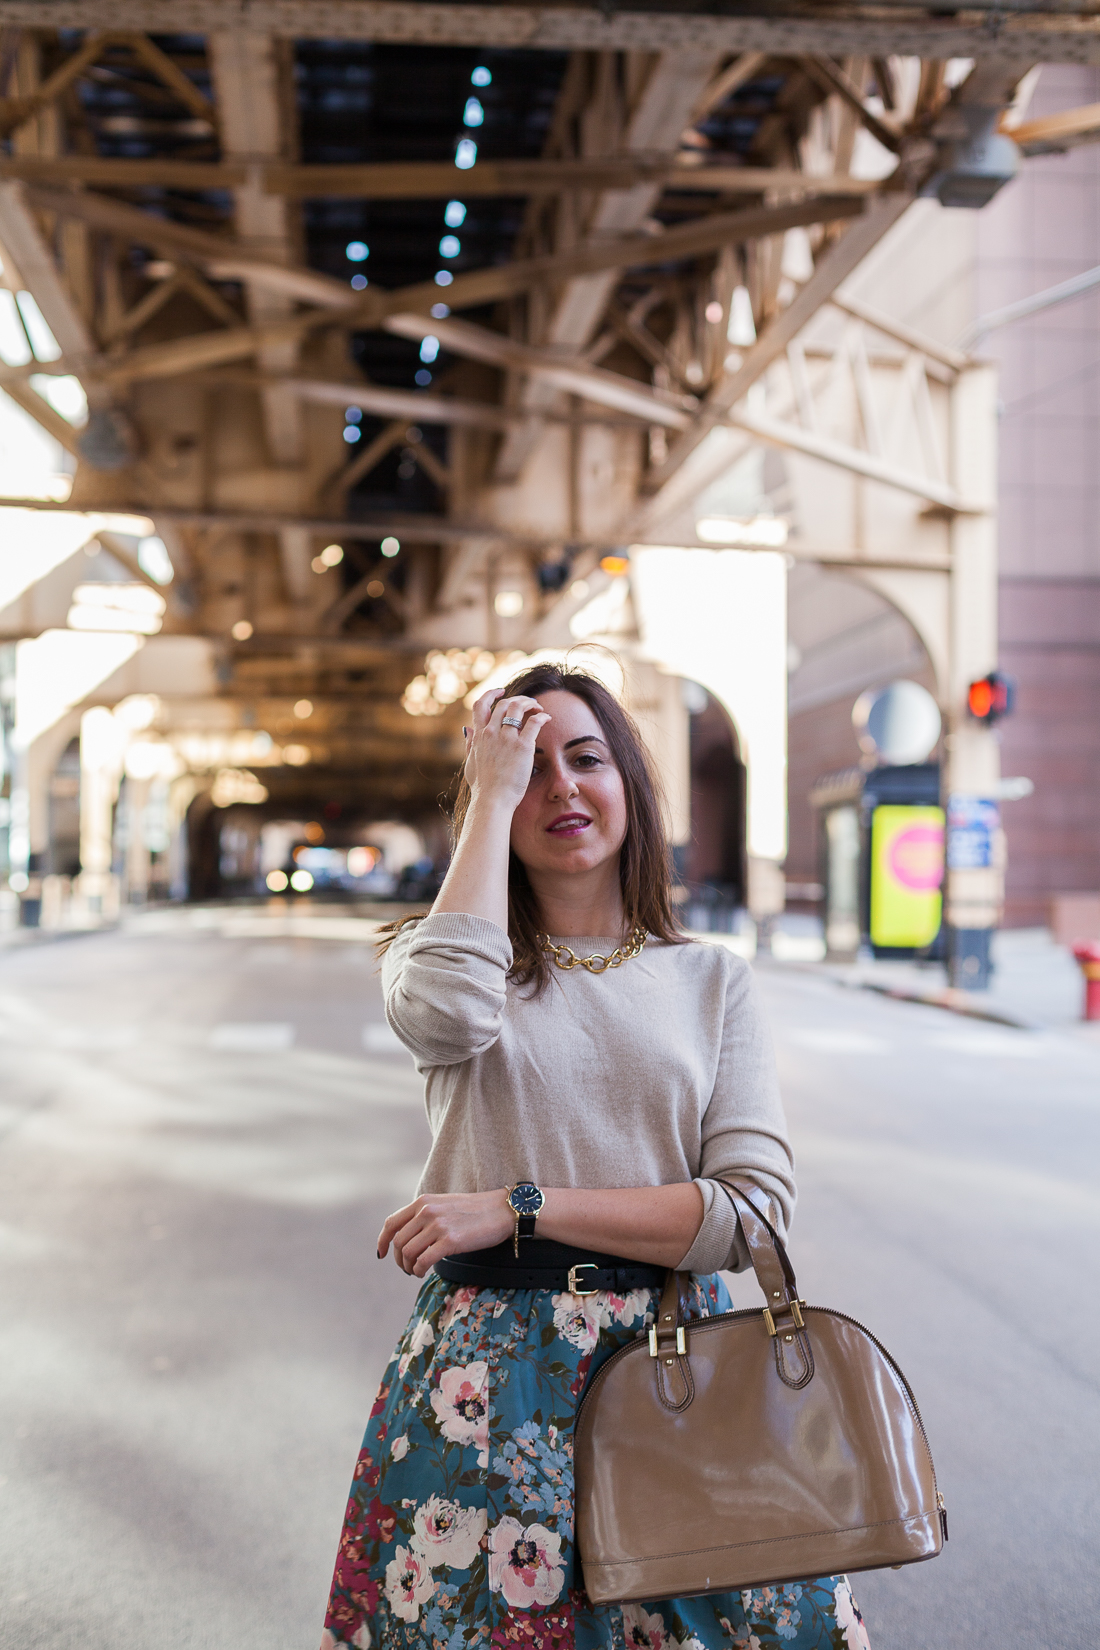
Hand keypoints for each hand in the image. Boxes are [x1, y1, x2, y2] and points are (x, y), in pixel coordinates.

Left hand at [378, 1189, 512, 1277]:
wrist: (502, 1210)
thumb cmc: (475, 1211)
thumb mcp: (444, 1205)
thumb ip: (425, 1216)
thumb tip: (409, 1238)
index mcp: (423, 1201)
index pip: (391, 1223)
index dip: (382, 1241)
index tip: (382, 1254)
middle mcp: (427, 1211)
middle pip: (398, 1242)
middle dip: (399, 1260)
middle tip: (408, 1268)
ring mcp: (438, 1225)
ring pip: (409, 1253)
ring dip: (409, 1267)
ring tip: (417, 1272)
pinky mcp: (450, 1240)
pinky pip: (423, 1261)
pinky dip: (419, 1270)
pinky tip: (424, 1272)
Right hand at [462, 691, 550, 814]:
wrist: (492, 800)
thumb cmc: (482, 787)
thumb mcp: (470, 763)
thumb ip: (470, 744)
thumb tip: (467, 729)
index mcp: (479, 736)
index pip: (481, 705)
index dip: (491, 694)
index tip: (501, 691)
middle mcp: (491, 733)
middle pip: (504, 703)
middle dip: (517, 699)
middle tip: (528, 703)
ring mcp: (507, 738)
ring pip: (518, 707)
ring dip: (530, 703)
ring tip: (538, 708)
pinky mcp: (523, 746)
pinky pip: (534, 722)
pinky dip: (542, 716)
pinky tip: (547, 718)